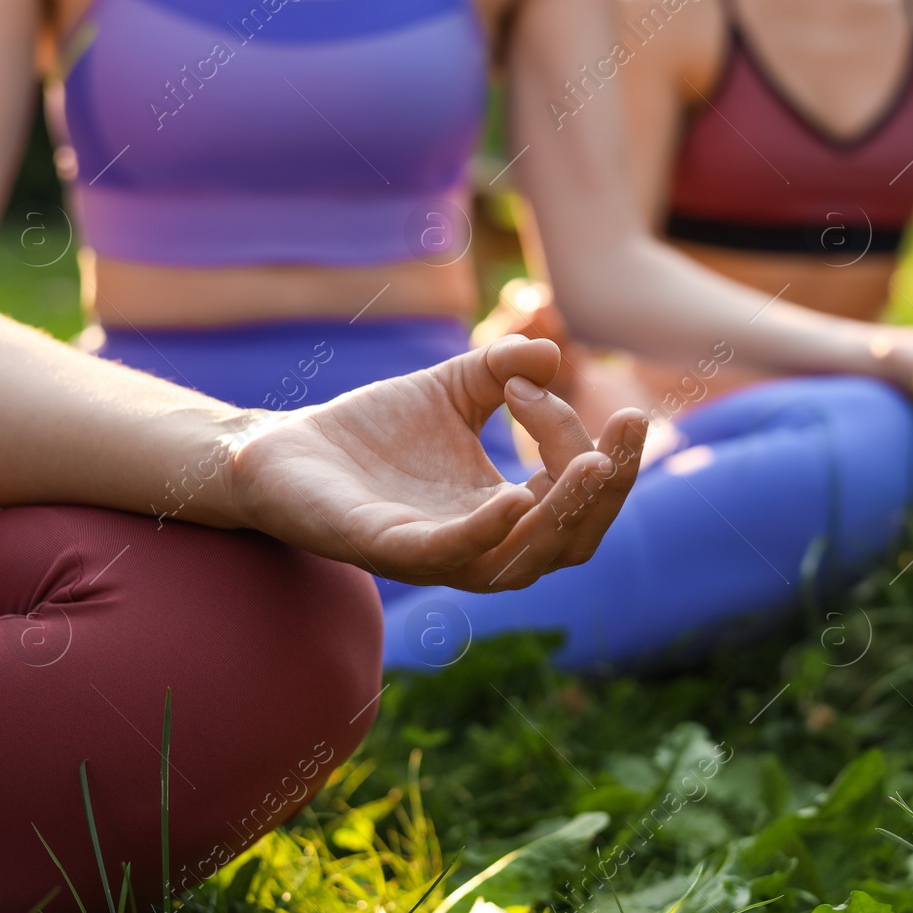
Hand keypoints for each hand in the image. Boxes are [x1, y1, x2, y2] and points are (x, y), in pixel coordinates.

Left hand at [225, 336, 646, 589]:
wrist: (281, 451)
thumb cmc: (371, 432)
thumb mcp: (452, 389)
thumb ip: (502, 370)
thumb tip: (551, 352)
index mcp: (504, 515)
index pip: (574, 494)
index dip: (578, 438)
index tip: (536, 378)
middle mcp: (481, 547)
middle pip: (572, 540)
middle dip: (609, 487)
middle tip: (632, 425)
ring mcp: (436, 556)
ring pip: (524, 560)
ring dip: (565, 513)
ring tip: (590, 464)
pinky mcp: (387, 551)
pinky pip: (450, 556)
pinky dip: (486, 533)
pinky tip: (514, 498)